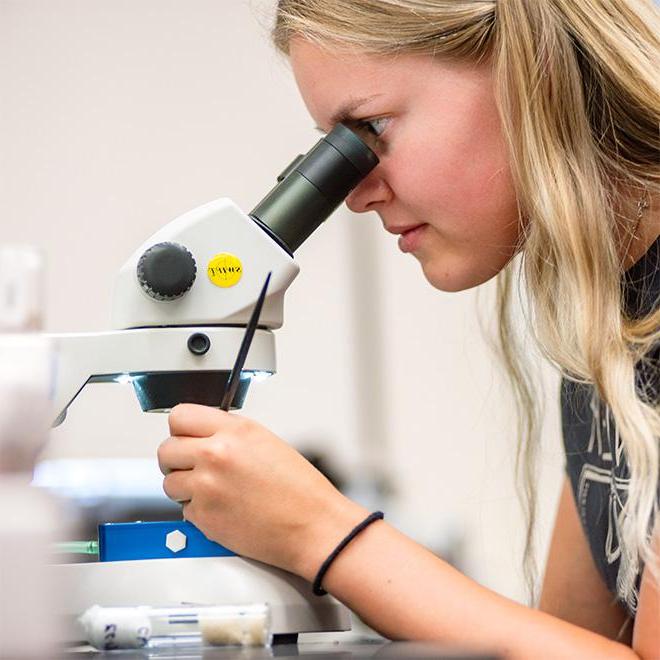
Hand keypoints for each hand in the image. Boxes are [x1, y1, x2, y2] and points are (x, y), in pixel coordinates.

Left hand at [158, 404, 367, 579]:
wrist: (313, 525)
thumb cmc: (300, 489)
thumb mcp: (266, 442)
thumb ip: (229, 434)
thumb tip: (202, 436)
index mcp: (234, 431)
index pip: (180, 416)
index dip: (180, 429)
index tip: (185, 437)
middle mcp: (216, 454)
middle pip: (166, 449)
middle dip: (177, 460)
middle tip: (193, 467)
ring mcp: (206, 486)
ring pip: (170, 482)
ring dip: (185, 487)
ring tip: (213, 491)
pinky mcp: (203, 517)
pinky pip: (184, 510)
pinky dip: (198, 512)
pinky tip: (224, 509)